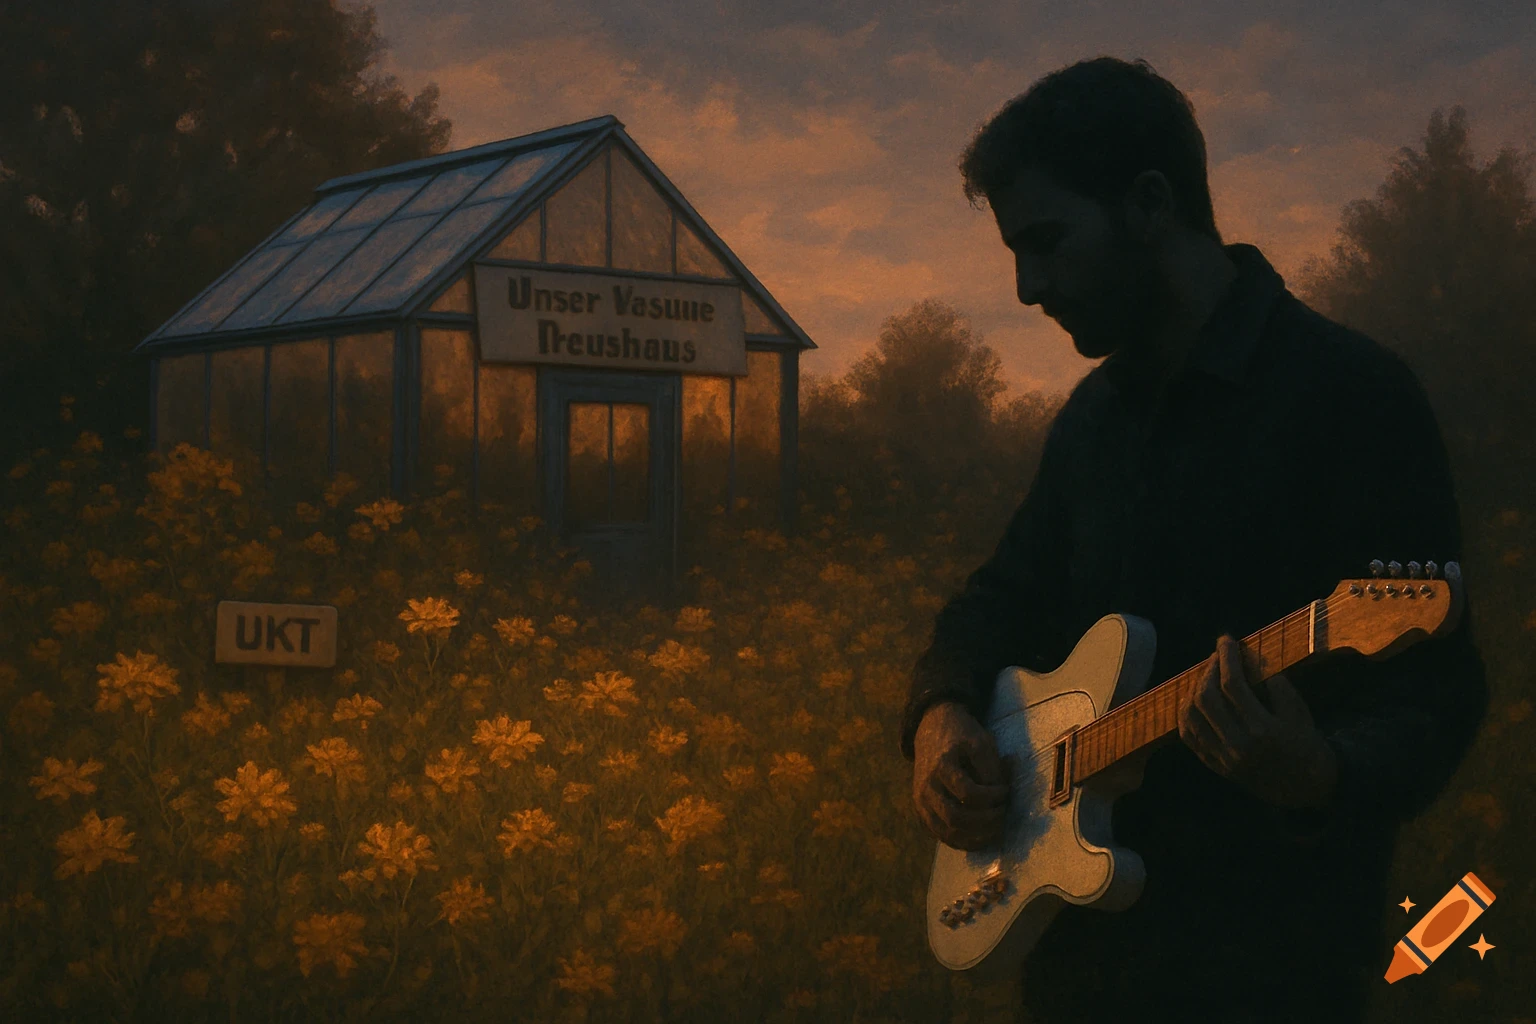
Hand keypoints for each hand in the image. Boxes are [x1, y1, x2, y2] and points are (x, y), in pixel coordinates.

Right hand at [912, 701, 1011, 849]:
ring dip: (975, 837)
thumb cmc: (961, 736)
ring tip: (996, 828)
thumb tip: (999, 798)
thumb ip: (990, 768)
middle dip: (985, 821)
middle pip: (954, 818)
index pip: (968, 793)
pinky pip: (940, 836)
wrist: (931, 730)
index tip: (1006, 790)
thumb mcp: (980, 741)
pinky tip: (981, 837)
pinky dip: (962, 842)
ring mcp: (921, 802)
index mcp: (941, 766)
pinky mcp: (922, 811)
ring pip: (946, 833)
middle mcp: (926, 787)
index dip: (992, 796)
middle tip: (1002, 813)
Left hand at [1178, 635, 1337, 809]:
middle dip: (1209, 670)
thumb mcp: (1301, 714)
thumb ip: (1278, 689)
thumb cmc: (1307, 747)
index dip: (1226, 657)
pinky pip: (1190, 738)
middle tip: (1217, 655)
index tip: (1226, 640)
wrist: (1306, 790)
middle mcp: (1238, 745)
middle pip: (1207, 698)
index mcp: (1262, 730)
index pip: (1233, 685)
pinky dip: (1186, 715)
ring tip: (1206, 675)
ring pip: (1192, 717)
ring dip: (1194, 689)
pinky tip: (1192, 699)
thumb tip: (1252, 664)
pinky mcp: (1216, 766)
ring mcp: (1224, 758)